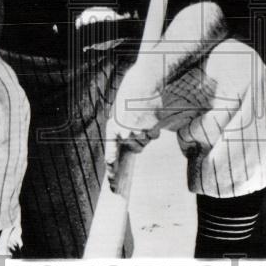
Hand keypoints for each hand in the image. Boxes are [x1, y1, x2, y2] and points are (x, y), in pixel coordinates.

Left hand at [104, 61, 162, 182]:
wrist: (145, 82)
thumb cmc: (131, 93)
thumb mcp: (118, 109)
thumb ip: (119, 125)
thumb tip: (124, 139)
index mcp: (112, 127)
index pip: (111, 153)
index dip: (112, 169)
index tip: (112, 183)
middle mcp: (124, 132)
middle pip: (135, 148)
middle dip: (138, 141)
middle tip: (138, 125)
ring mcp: (137, 131)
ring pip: (145, 142)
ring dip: (147, 134)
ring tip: (144, 116)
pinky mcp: (150, 128)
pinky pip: (154, 135)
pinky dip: (154, 128)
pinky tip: (151, 115)